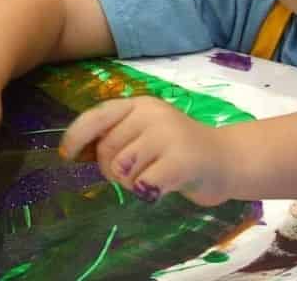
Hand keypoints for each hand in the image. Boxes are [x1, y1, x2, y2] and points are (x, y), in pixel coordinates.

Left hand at [60, 96, 238, 205]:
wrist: (229, 161)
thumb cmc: (178, 151)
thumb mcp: (146, 134)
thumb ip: (118, 137)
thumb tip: (77, 152)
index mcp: (139, 105)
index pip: (97, 116)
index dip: (77, 136)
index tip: (67, 155)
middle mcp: (152, 114)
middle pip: (107, 148)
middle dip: (111, 170)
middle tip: (131, 176)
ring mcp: (168, 135)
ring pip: (124, 167)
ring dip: (130, 182)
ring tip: (151, 178)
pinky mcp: (182, 160)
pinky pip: (144, 183)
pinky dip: (147, 191)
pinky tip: (162, 188)